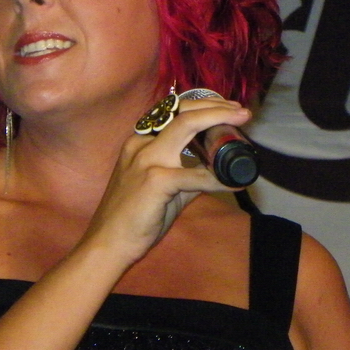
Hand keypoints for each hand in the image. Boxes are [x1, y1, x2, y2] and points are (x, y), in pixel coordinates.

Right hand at [82, 97, 251, 264]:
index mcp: (140, 142)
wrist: (108, 244)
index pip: (173, 112)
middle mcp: (141, 143)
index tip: (227, 108)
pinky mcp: (155, 180)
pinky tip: (234, 182)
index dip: (203, 105)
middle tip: (241, 110)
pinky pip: (196, 175)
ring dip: (218, 120)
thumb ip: (185, 176)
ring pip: (186, 125)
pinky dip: (219, 177)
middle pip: (182, 111)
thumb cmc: (133, 218)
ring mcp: (146, 159)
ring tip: (241, 119)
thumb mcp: (161, 188)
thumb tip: (213, 173)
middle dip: (215, 106)